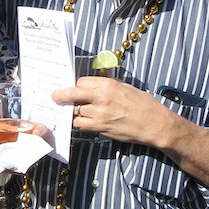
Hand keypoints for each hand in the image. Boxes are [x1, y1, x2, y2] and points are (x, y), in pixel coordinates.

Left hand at [52, 76, 170, 145]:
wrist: (155, 124)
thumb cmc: (144, 105)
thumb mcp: (126, 87)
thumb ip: (109, 86)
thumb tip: (94, 87)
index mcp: (108, 84)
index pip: (82, 81)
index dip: (77, 85)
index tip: (75, 88)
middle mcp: (101, 97)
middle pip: (73, 94)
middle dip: (62, 95)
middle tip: (54, 96)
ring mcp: (99, 113)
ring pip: (75, 111)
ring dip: (72, 111)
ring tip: (71, 112)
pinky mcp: (100, 127)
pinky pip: (81, 124)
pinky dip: (78, 123)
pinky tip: (80, 122)